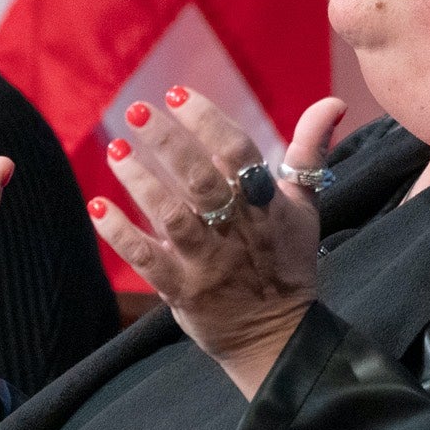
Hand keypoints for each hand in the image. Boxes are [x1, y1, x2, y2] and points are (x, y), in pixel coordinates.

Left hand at [92, 88, 343, 395]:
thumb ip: (310, 151)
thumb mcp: (306, 206)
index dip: (207, 121)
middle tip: (137, 110)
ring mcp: (208, 262)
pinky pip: (146, 259)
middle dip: (168, 142)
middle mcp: (236, 230)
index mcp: (265, 205)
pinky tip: (97, 206)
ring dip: (141, 181)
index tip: (176, 93)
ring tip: (116, 149)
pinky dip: (119, 233)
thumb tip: (333, 103)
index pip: (238, 153)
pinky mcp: (182, 291)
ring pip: (172, 216)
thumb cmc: (288, 262)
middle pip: (201, 180)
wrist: (277, 337)